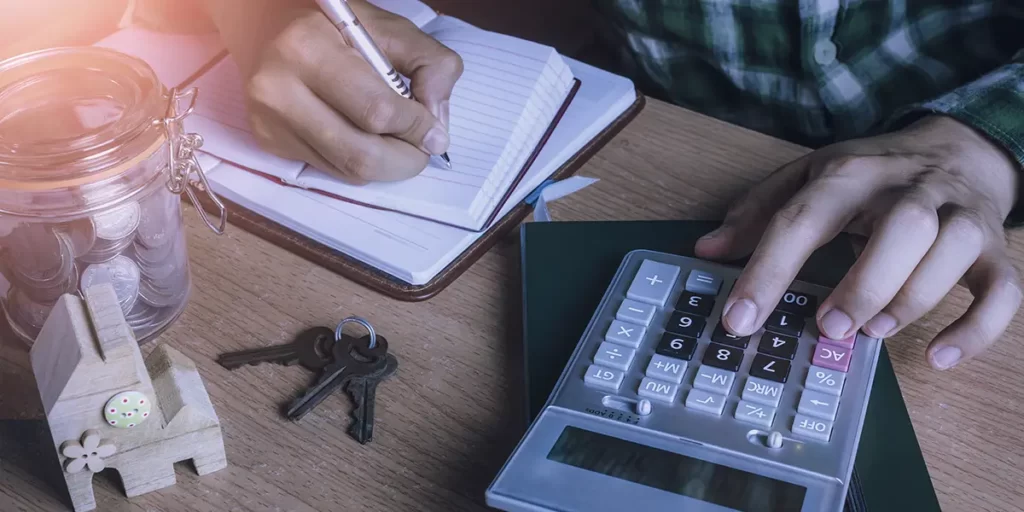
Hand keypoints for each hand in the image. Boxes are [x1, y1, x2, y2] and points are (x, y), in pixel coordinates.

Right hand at [205, 0, 461, 182]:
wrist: (272, 29)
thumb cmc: (338, 30)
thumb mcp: (391, 31)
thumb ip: (431, 67)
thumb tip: (435, 130)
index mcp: (308, 48)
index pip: (377, 111)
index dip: (416, 128)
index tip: (434, 131)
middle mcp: (278, 89)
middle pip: (361, 155)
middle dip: (405, 160)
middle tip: (422, 150)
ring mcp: (269, 121)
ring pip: (348, 170)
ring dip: (385, 166)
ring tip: (398, 144)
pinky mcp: (268, 142)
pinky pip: (330, 171)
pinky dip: (358, 163)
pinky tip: (363, 138)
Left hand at [696, 115, 1021, 369]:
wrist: (959, 148)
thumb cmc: (872, 173)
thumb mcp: (807, 176)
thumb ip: (756, 212)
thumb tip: (706, 251)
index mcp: (849, 175)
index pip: (803, 220)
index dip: (767, 272)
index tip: (738, 321)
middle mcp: (909, 191)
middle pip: (901, 229)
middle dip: (865, 283)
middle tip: (828, 327)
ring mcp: (959, 218)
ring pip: (952, 254)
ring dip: (913, 300)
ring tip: (874, 333)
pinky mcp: (994, 248)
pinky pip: (1004, 290)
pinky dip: (978, 329)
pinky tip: (940, 357)